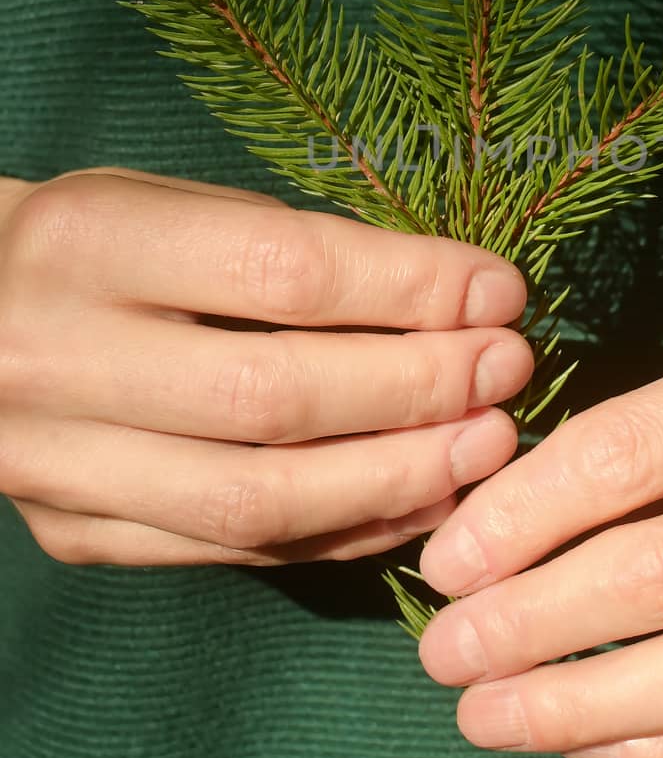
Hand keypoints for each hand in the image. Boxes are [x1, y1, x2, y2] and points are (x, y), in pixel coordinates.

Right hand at [0, 167, 531, 565]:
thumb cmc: (95, 243)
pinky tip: (417, 503)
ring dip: (397, 479)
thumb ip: (291, 252)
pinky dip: (341, 534)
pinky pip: (231, 552)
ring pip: (256, 501)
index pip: (281, 275)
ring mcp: (58, 465)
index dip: (410, 288)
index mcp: (89, 244)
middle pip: (275, 398)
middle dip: (418, 389)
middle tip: (509, 372)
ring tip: (488, 448)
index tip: (499, 292)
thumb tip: (454, 304)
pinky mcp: (75, 535)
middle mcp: (59, 359)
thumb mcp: (171, 204)